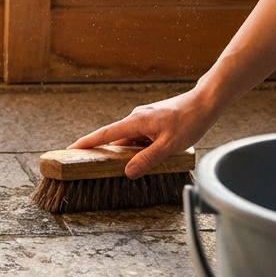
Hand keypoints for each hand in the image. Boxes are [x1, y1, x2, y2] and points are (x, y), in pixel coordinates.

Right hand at [68, 90, 219, 178]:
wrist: (205, 103)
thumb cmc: (189, 122)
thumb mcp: (169, 145)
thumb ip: (147, 159)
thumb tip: (128, 172)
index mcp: (136, 122)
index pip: (104, 134)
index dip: (86, 143)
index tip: (70, 150)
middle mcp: (136, 118)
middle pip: (115, 139)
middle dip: (106, 154)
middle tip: (94, 168)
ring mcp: (144, 119)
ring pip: (128, 140)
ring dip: (127, 153)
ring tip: (132, 168)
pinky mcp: (152, 122)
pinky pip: (138, 137)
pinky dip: (138, 148)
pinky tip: (149, 157)